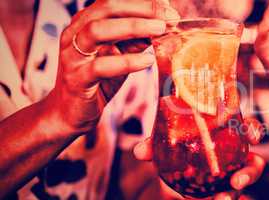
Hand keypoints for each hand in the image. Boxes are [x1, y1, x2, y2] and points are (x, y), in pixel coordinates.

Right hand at [47, 0, 179, 134]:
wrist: (71, 112)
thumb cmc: (99, 79)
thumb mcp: (122, 55)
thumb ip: (137, 40)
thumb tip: (164, 24)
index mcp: (85, 22)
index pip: (113, 1)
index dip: (143, 2)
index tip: (168, 7)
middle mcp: (75, 33)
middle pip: (106, 8)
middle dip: (141, 9)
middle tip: (169, 16)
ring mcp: (73, 55)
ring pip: (97, 30)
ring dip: (133, 27)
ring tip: (160, 30)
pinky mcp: (76, 79)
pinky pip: (100, 66)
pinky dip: (127, 61)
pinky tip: (148, 60)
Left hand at [133, 118, 265, 199]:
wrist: (174, 172)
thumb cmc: (179, 147)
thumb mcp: (167, 143)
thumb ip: (156, 145)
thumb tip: (141, 151)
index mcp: (230, 136)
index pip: (248, 129)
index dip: (254, 131)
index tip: (253, 137)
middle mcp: (237, 159)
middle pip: (255, 164)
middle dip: (250, 173)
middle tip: (237, 181)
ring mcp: (232, 178)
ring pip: (242, 186)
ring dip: (234, 194)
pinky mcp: (225, 192)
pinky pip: (226, 196)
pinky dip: (220, 199)